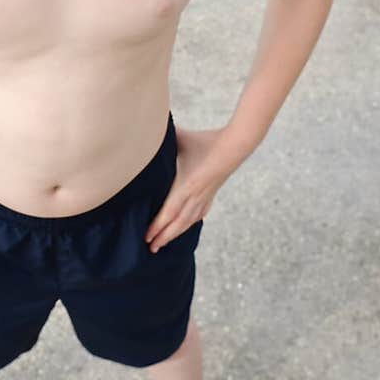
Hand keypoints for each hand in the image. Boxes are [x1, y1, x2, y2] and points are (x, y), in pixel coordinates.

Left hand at [144, 125, 243, 252]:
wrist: (234, 146)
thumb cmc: (205, 141)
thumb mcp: (180, 138)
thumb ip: (162, 137)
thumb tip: (145, 130)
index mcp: (186, 186)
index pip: (168, 212)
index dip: (158, 226)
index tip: (147, 237)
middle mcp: (195, 196)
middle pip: (177, 223)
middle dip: (163, 237)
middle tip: (151, 249)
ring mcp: (205, 196)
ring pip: (188, 221)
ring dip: (175, 234)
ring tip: (163, 244)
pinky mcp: (211, 194)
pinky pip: (199, 214)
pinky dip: (189, 223)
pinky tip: (186, 226)